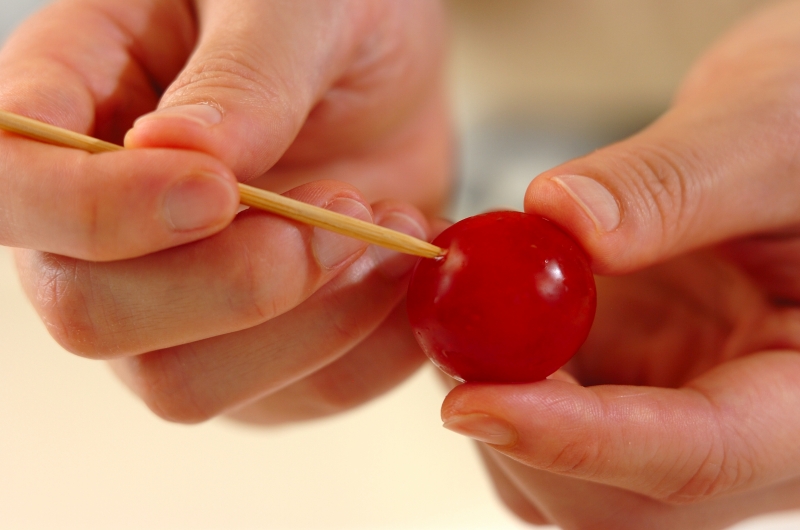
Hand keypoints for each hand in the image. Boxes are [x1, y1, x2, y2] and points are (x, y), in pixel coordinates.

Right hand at [4, 0, 450, 422]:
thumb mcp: (297, 2)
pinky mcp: (255, 350)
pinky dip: (366, 349)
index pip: (10, 187)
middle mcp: (104, 222)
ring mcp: (175, 302)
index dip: (95, 212)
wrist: (393, 73)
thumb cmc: (330, 10)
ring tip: (386, 231)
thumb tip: (179, 157)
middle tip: (343, 210)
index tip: (217, 191)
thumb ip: (244, 75)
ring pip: (184, 384)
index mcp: (76, 102)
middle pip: (91, 316)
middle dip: (234, 284)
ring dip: (309, 323)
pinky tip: (401, 274)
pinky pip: (295, 398)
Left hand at [440, 3, 799, 527]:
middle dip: (522, 427)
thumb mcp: (766, 133)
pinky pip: (545, 424)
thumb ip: (671, 183)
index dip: (578, 441)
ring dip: (501, 404)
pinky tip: (489, 312)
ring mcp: (679, 414)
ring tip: (477, 309)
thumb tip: (561, 219)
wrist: (791, 143)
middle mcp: (747, 432)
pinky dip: (497, 378)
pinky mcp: (629, 388)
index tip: (473, 404)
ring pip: (566, 481)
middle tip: (459, 334)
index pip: (699, 455)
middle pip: (618, 498)